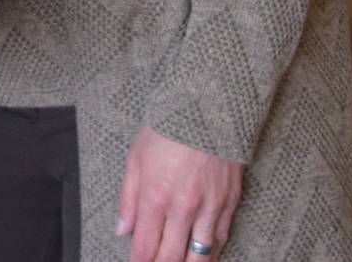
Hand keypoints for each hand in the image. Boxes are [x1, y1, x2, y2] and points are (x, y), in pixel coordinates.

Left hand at [116, 125, 243, 261]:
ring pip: (199, 255)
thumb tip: (122, 231)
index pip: (145, 247)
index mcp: (155, 197)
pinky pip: (220, 237)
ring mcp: (209, 206)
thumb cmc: (166, 129)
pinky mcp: (229, 201)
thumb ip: (128, 199)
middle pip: (171, 258)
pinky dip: (210, 251)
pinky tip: (202, 254)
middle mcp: (182, 207)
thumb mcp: (135, 159)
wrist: (206, 106)